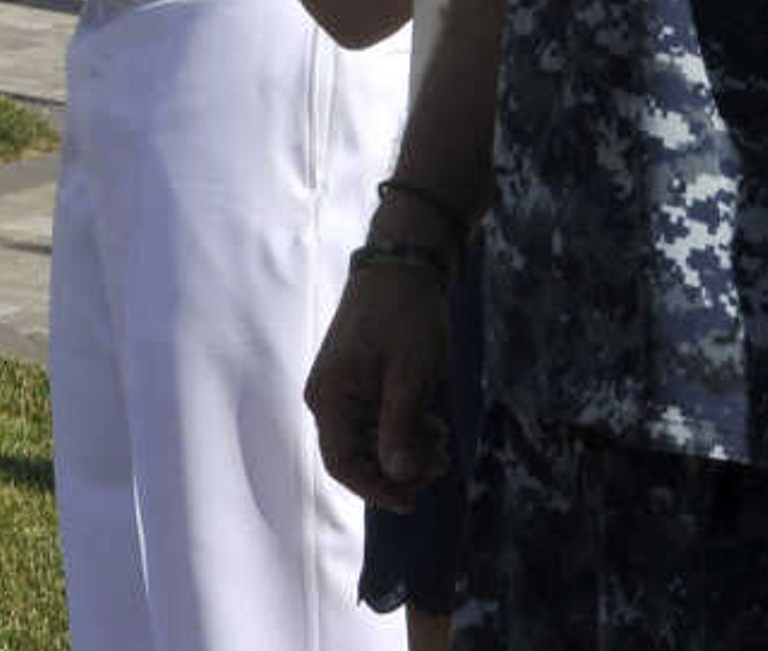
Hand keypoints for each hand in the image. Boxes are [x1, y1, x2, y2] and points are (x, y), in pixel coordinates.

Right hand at [308, 261, 450, 510]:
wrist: (402, 266)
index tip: (412, 501)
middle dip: (399, 468)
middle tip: (441, 461)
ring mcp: (340, 389)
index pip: (342, 464)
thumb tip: (395, 476)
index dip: (375, 489)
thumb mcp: (411, 376)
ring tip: (440, 436)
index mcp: (330, 397)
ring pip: (369, 441)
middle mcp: (327, 398)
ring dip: (405, 449)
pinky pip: (374, 422)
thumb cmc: (405, 317)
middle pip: (356, 456)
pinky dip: (402, 429)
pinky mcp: (355, 382)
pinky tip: (430, 421)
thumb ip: (400, 428)